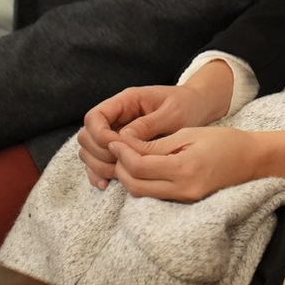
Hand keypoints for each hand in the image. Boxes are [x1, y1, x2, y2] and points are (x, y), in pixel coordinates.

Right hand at [79, 79, 223, 189]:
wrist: (197, 107)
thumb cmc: (187, 106)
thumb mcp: (174, 112)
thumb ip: (149, 123)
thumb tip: (125, 138)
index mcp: (127, 101)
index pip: (94, 117)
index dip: (100, 135)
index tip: (117, 149)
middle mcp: (116, 116)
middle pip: (87, 136)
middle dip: (98, 153)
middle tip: (119, 166)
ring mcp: (116, 132)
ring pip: (89, 151)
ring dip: (98, 165)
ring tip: (117, 176)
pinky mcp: (120, 147)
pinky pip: (100, 161)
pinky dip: (99, 172)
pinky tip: (107, 184)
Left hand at [108, 125, 284, 201]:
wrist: (254, 161)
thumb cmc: (225, 141)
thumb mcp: (191, 134)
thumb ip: (158, 145)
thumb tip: (126, 147)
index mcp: (184, 168)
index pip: (140, 166)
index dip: (122, 153)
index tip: (114, 140)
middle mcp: (182, 189)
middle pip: (136, 185)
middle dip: (120, 168)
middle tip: (115, 150)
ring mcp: (184, 199)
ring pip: (143, 194)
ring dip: (129, 177)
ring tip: (125, 158)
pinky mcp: (186, 202)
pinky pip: (155, 195)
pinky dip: (143, 183)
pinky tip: (140, 169)